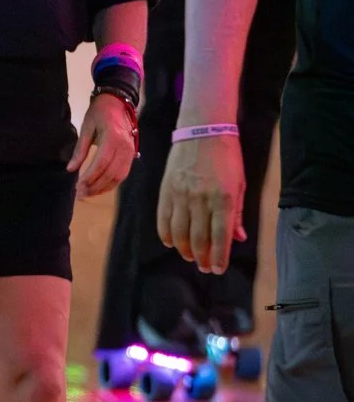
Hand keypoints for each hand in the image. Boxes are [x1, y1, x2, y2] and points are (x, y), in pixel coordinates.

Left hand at [68, 91, 138, 198]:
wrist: (117, 103)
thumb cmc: (98, 114)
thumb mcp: (86, 128)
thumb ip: (80, 150)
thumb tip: (70, 169)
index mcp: (113, 139)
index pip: (101, 164)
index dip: (89, 177)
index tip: (77, 186)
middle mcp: (125, 148)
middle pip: (111, 173)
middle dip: (95, 186)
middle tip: (79, 194)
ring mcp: (130, 152)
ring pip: (118, 176)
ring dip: (103, 188)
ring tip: (87, 194)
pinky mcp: (131, 155)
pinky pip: (123, 173)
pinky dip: (111, 183)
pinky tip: (99, 188)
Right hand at [158, 133, 247, 272]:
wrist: (202, 131)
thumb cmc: (226, 158)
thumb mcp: (238, 185)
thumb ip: (236, 213)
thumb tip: (238, 238)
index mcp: (222, 199)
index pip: (220, 236)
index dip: (219, 257)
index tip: (218, 270)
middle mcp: (200, 200)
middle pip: (198, 238)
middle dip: (202, 257)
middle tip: (205, 268)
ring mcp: (180, 195)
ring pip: (179, 232)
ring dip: (184, 249)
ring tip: (190, 257)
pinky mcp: (166, 190)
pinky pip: (163, 218)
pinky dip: (166, 234)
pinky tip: (171, 242)